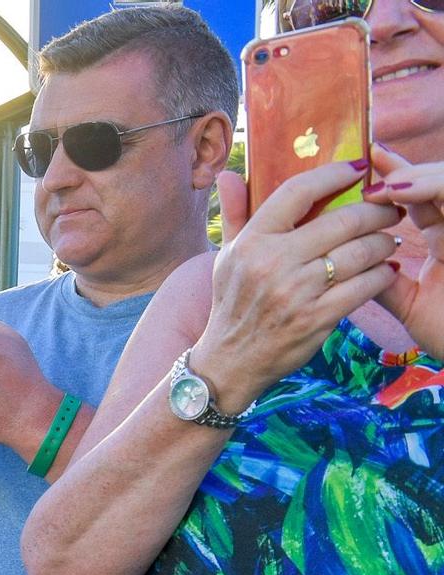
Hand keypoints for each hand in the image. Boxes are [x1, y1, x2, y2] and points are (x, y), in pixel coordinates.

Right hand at [192, 159, 400, 411]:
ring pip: (360, 253)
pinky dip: (382, 275)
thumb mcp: (226, 257)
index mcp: (252, 242)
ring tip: (389, 241)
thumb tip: (228, 173)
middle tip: (390, 210)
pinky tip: (386, 270)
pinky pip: (365, 286)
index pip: (298, 192)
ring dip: (384, 243)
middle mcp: (272, 263)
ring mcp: (296, 292)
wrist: (228, 363)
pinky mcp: (316, 318)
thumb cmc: (233, 304)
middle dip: (377, 212)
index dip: (334, 174)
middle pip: (342, 221)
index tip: (359, 168)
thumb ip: (236, 213)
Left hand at [369, 145, 443, 359]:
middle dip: (407, 170)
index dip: (399, 175)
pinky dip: (434, 190)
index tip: (369, 160)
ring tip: (389, 183)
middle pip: (439, 182)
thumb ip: (383, 280)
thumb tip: (343, 262)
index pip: (422, 196)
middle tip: (375, 165)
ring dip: (421, 178)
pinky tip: (405, 193)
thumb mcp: (410, 303)